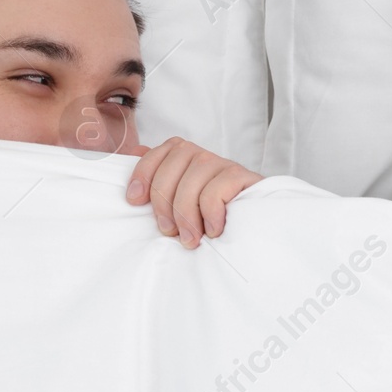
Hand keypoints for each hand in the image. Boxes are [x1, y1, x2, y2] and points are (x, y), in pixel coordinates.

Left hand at [126, 137, 262, 247]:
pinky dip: (210, 213)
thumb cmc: (211, 219)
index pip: (157, 154)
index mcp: (184, 158)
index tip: (135, 201)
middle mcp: (203, 156)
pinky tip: (214, 230)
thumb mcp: (179, 203)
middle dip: (164, 202)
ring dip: (187, 213)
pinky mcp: (243, 177)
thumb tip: (135, 152)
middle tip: (169, 232)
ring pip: (194, 177)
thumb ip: (159, 179)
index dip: (142, 175)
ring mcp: (224, 164)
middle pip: (172, 165)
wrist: (257, 228)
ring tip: (191, 239)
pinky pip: (216, 189)